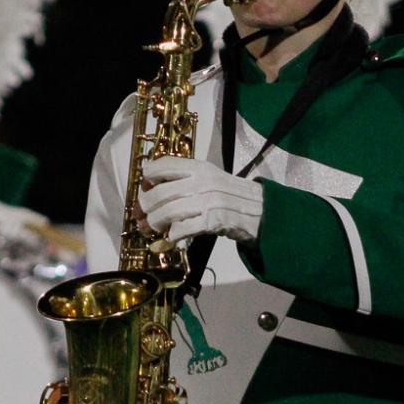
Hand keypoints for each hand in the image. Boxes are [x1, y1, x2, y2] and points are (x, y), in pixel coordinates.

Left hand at [139, 156, 263, 248]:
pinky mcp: (215, 220)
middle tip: (142, 217)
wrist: (262, 211)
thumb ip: (184, 178)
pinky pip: (183, 228)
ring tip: (152, 229)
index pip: (163, 166)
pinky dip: (173, 234)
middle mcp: (203, 181)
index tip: (145, 189)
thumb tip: (150, 184)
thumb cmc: (231, 194)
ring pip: (168, 212)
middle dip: (145, 208)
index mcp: (200, 167)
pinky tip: (172, 237)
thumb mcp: (209, 177)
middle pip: (160, 193)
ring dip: (155, 223)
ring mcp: (210, 200)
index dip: (147, 178)